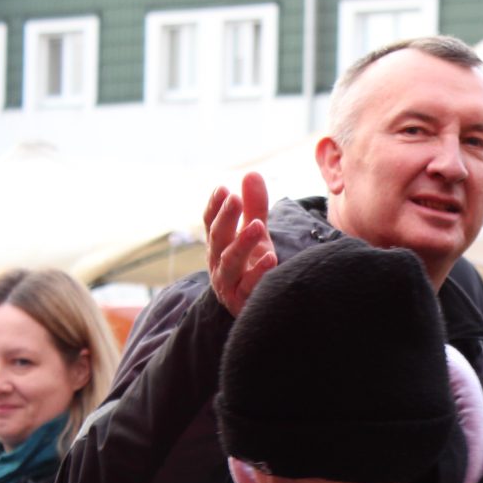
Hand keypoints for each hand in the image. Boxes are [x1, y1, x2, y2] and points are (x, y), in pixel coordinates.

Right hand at [205, 172, 277, 316]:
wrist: (255, 309)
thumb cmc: (252, 266)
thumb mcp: (255, 234)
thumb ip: (254, 206)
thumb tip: (251, 173)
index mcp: (219, 245)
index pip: (211, 223)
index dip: (214, 207)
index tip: (222, 189)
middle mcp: (218, 263)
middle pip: (218, 238)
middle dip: (225, 218)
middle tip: (234, 199)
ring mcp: (229, 283)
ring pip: (230, 262)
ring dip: (242, 243)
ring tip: (258, 226)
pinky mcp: (243, 301)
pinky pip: (249, 286)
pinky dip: (258, 272)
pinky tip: (271, 258)